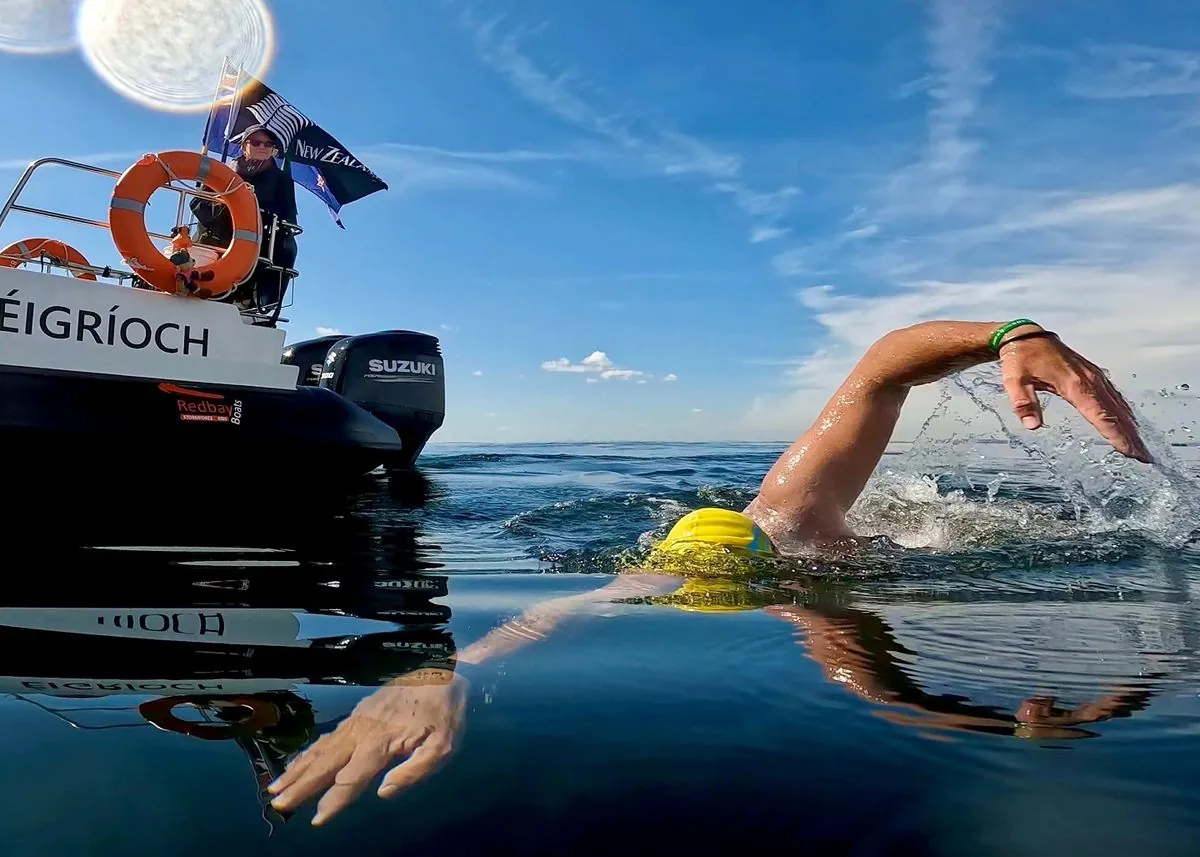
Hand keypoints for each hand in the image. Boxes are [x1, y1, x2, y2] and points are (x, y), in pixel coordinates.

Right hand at [266, 670, 467, 825]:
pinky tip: (298, 762)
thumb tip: (383, 793)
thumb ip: (414, 770)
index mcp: (382, 741)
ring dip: (297, 769)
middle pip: (326, 763)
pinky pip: (328, 736)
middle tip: (278, 804)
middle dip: (301, 785)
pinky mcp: (358, 714)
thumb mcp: (444, 744)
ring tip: (275, 788)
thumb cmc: (445, 712)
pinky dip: (308, 752)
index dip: (334, 800)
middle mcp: (362, 731)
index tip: (316, 819)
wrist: (442, 670)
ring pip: (321, 748)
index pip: (352, 777)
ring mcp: (357, 720)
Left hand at [998, 331, 1151, 462]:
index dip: (1116, 434)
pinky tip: (1128, 423)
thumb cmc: (1021, 359)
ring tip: (1141, 447)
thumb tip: (1032, 426)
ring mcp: (1094, 376)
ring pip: (1118, 405)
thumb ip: (1024, 403)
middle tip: (1145, 457)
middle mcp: (1090, 380)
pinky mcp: (1093, 374)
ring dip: (1131, 426)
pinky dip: (1124, 412)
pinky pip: (1114, 396)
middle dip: (1131, 436)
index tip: (1129, 451)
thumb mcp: (1014, 381)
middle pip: (1116, 413)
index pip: (1100, 415)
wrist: (1026, 336)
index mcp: (1074, 384)